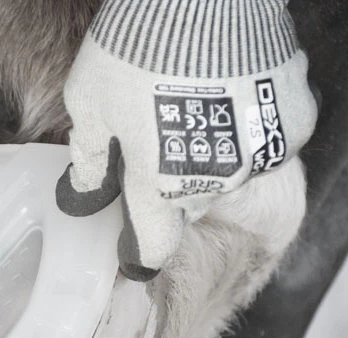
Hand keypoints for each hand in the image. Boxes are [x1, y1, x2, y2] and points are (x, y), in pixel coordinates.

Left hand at [56, 0, 316, 280]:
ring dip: (207, 157)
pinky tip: (226, 96)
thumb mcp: (89, 103)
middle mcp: (213, 181)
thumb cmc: (136, 49)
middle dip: (167, 187)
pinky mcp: (289, 121)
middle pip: (187, 205)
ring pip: (225, 175)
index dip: (140, 254)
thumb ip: (88, 154)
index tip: (133, 253)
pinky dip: (244, 129)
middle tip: (153, 146)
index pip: (155, 246)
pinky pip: (262, 141)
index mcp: (159, 186)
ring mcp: (258, 153)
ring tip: (187, 111)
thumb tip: (83, 189)